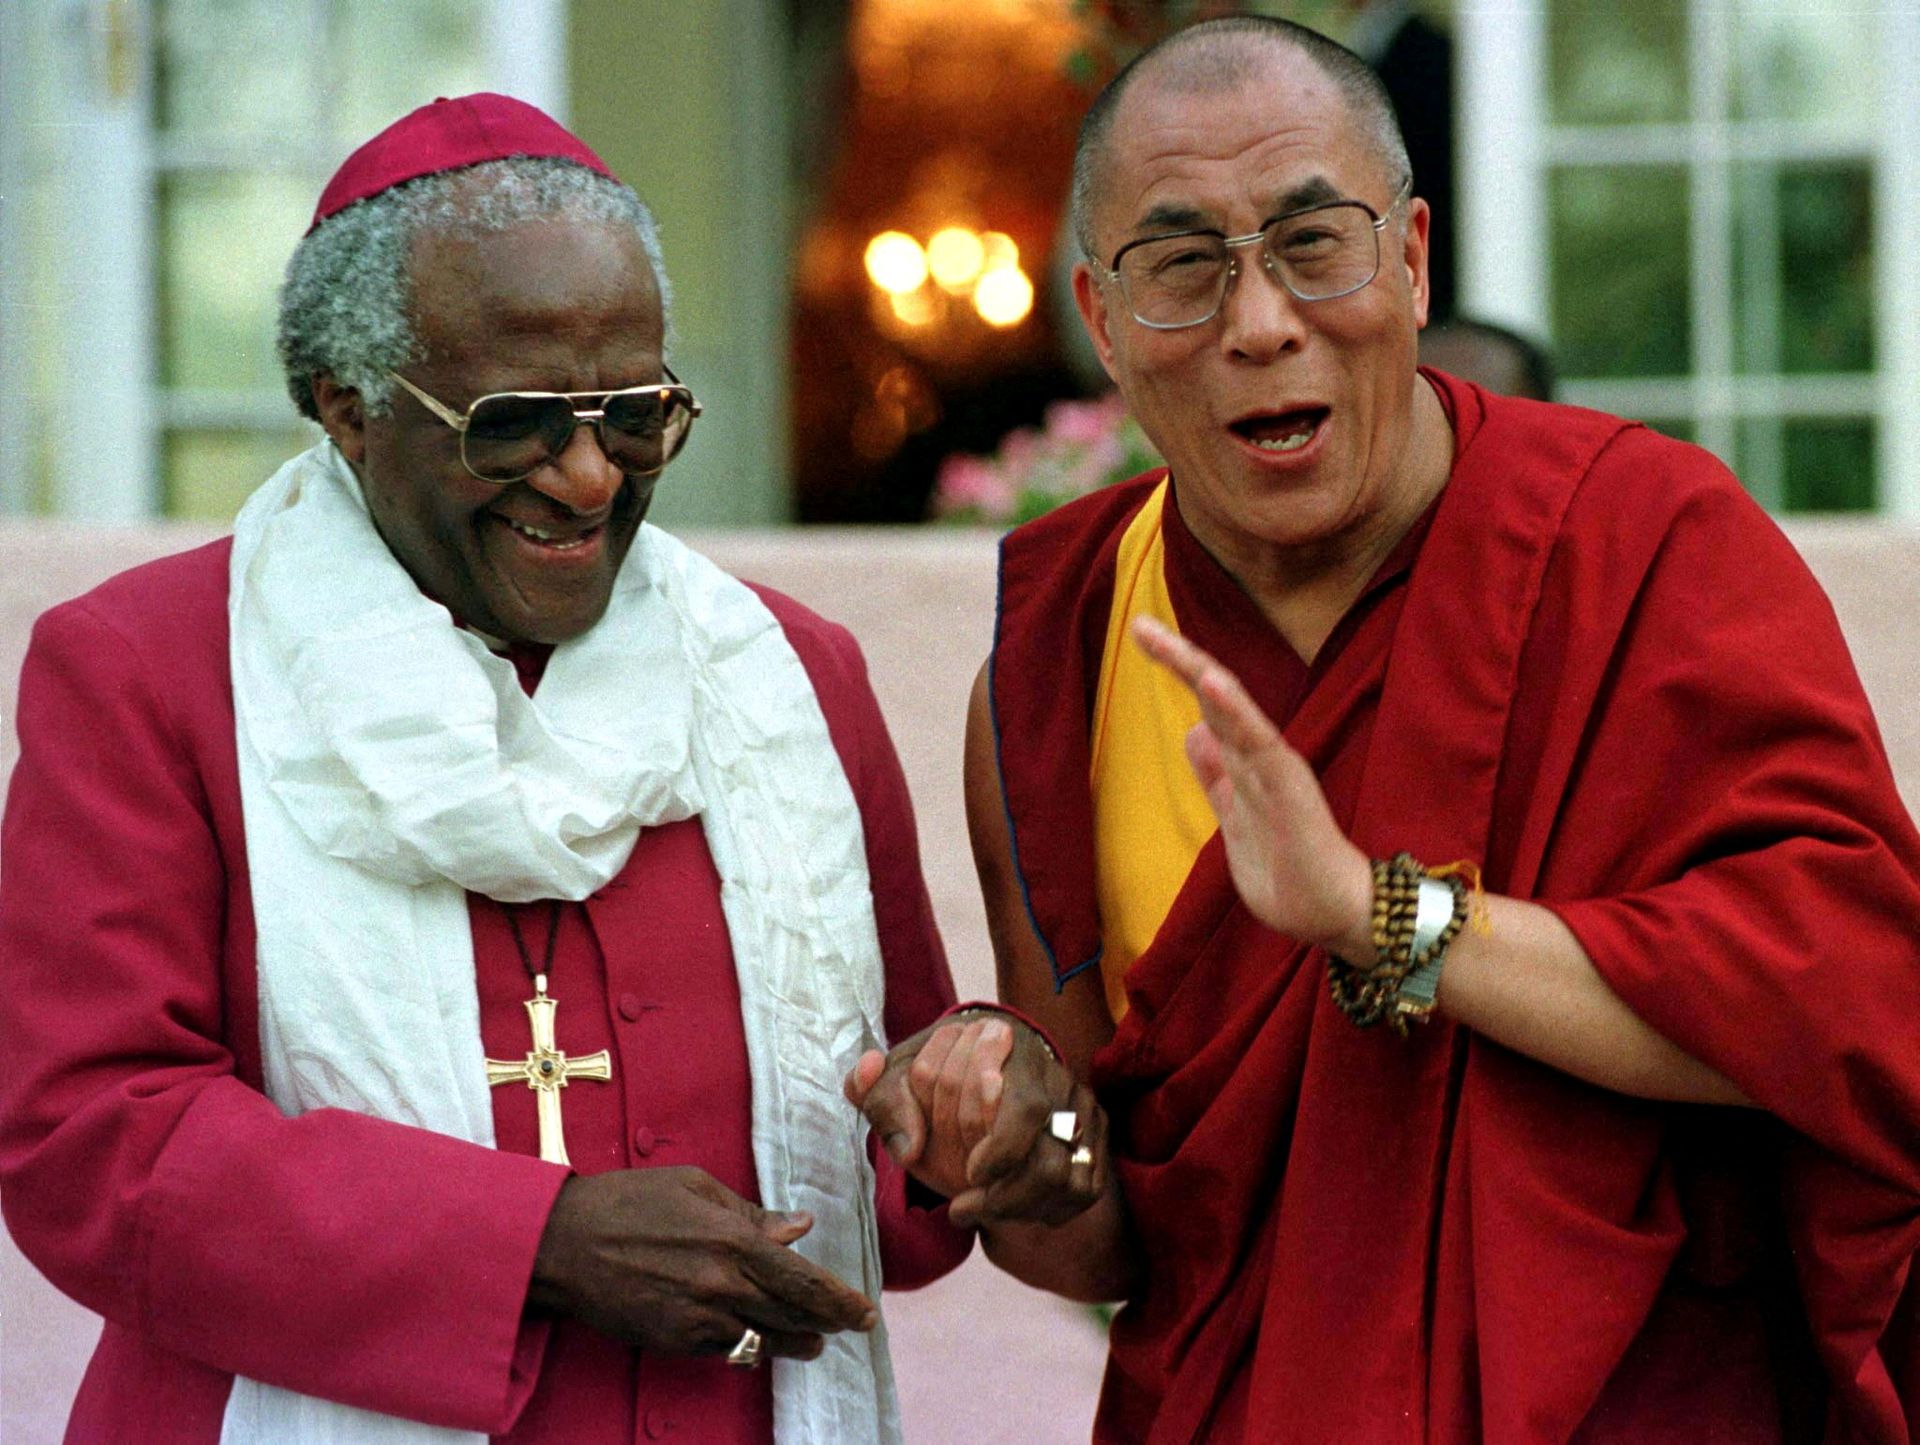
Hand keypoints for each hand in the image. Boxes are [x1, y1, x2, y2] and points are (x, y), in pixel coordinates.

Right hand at [528, 1167, 876, 1359]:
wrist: (565, 1243)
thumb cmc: (629, 1202)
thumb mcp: (695, 1188)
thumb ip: (751, 1214)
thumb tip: (798, 1227)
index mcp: (733, 1240)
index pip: (803, 1280)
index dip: (839, 1300)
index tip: (864, 1311)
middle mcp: (722, 1285)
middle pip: (793, 1317)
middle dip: (828, 1324)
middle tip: (850, 1327)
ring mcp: (698, 1319)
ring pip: (763, 1341)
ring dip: (793, 1342)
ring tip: (812, 1340)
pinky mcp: (674, 1341)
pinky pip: (725, 1351)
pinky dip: (747, 1347)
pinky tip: (757, 1340)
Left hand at [846, 1013, 1105, 1228]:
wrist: (983, 1071)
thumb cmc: (936, 1080)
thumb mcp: (899, 1080)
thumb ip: (877, 1088)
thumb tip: (882, 1099)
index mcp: (1010, 1052)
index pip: (1026, 1109)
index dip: (1001, 1152)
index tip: (967, 1176)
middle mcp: (1054, 1079)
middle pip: (1051, 1158)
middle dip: (1004, 1197)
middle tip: (960, 1209)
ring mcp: (1079, 1110)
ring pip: (1069, 1181)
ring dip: (1021, 1209)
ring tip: (978, 1210)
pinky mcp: (1093, 1140)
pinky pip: (1083, 1190)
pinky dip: (1048, 1212)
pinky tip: (1012, 1209)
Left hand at [1131, 616, 1375, 962]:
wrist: (1334, 913)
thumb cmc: (1289, 870)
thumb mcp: (1234, 817)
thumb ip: (1216, 776)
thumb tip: (1192, 732)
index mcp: (1245, 760)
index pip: (1207, 703)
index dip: (1177, 669)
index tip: (1143, 635)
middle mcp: (1259, 754)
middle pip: (1216, 693)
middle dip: (1178, 657)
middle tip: (1139, 625)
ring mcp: (1274, 767)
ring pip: (1233, 708)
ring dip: (1199, 672)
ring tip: (1165, 641)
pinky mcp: (1288, 787)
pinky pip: (1260, 743)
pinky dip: (1237, 711)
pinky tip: (1214, 684)